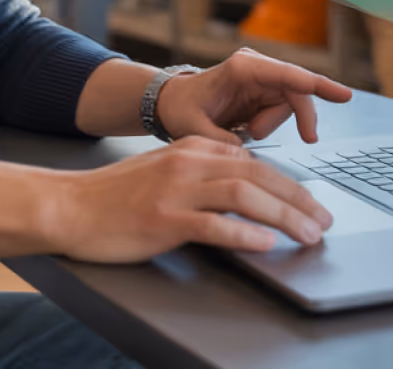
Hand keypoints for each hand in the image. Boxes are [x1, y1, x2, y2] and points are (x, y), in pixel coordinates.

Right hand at [51, 136, 332, 261]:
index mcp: (191, 146)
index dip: (287, 183)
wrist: (69, 205)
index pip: (252, 160)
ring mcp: (175, 189)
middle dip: (297, 198)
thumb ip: (200, 171)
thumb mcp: (163, 169)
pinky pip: (212, 225)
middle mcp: (188, 161)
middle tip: (323, 220)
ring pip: (243, 195)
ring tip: (308, 234)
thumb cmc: (115, 195)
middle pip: (257, 174)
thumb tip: (241, 184)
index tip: (310, 202)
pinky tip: (264, 244)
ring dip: (283, 215)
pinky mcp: (163, 218)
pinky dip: (242, 234)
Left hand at [155, 48, 352, 146]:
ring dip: (273, 125)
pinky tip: (247, 128)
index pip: (286, 75)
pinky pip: (283, 109)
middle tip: (310, 139)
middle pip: (297, 90)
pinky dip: (270, 124)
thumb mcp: (194, 129)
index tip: (343, 95)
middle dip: (303, 116)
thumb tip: (246, 152)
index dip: (315, 85)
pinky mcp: (264, 88)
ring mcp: (262, 76)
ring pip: (291, 103)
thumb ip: (221, 142)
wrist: (172, 102)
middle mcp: (256, 67)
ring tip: (244, 132)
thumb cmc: (181, 109)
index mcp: (241, 68)